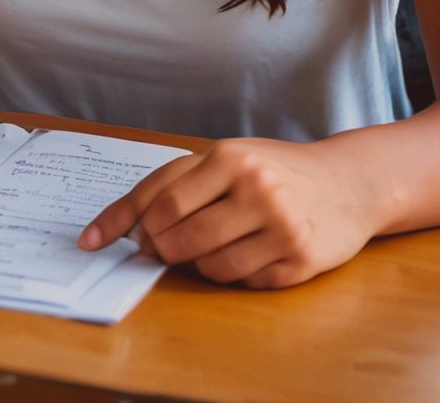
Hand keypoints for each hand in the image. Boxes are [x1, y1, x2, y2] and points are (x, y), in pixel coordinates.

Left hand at [80, 137, 382, 288]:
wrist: (348, 182)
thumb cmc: (276, 169)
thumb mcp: (229, 158)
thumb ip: (183, 184)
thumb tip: (134, 226)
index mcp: (229, 157)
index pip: (159, 197)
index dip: (120, 221)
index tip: (91, 240)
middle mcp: (255, 189)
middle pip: (178, 234)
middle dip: (159, 247)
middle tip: (158, 247)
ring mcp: (280, 227)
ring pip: (208, 265)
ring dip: (196, 264)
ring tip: (211, 244)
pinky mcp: (299, 261)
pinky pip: (242, 281)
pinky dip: (232, 275)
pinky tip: (246, 253)